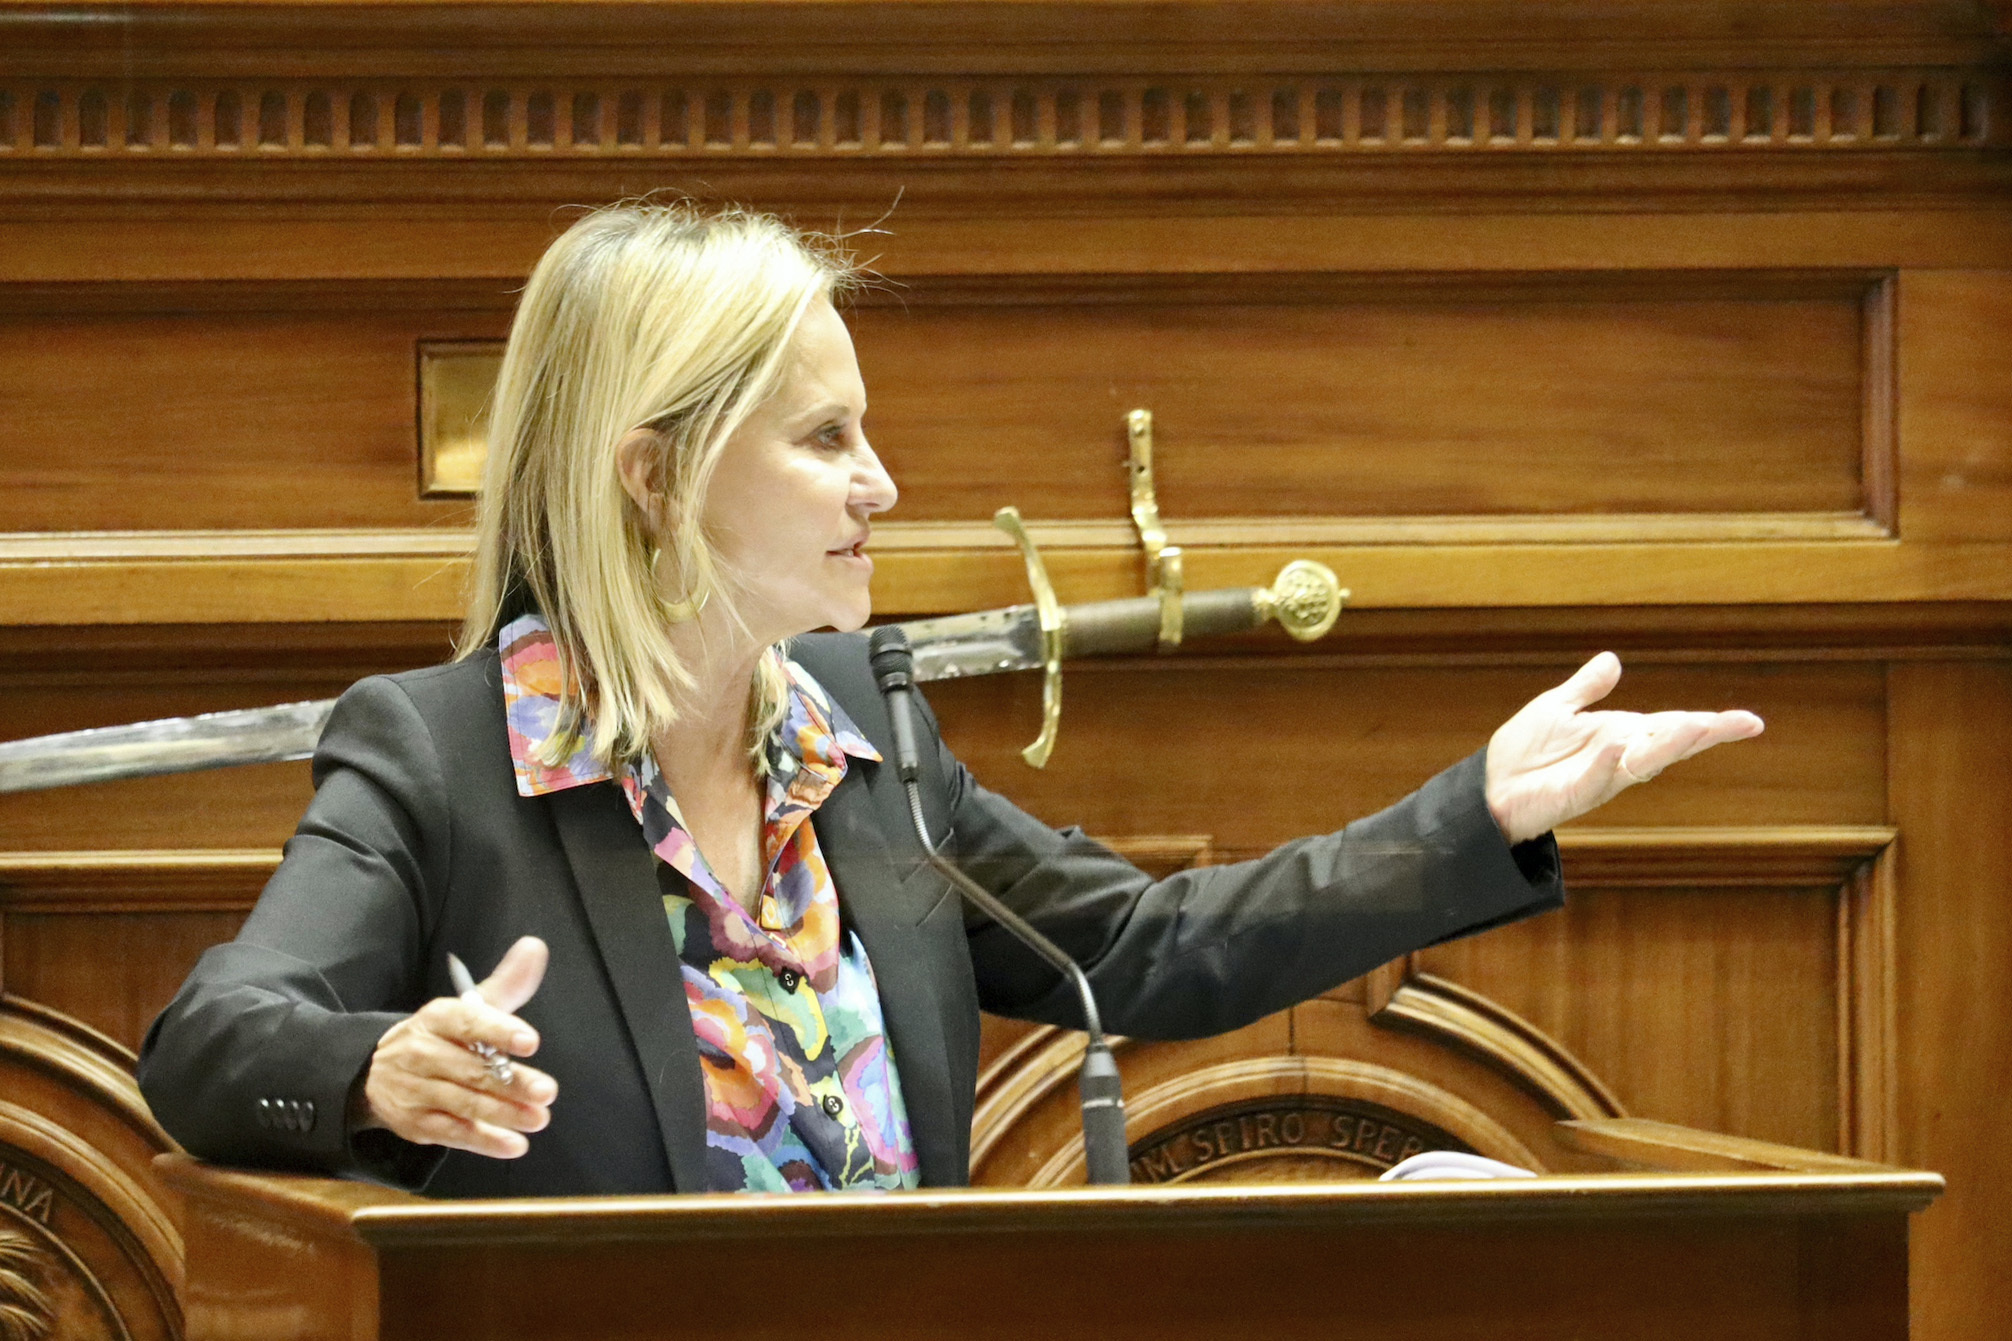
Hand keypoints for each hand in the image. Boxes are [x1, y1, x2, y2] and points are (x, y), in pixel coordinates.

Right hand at [357, 936, 557, 1158]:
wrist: (376, 1072)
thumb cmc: (442, 1037)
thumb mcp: (467, 1008)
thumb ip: (506, 984)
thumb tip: (536, 947)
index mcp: (437, 1018)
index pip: (468, 1022)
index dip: (499, 1031)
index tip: (531, 1041)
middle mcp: (421, 1052)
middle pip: (470, 1069)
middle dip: (511, 1082)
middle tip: (547, 1091)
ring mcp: (416, 1090)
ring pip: (463, 1103)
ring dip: (503, 1113)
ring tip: (539, 1117)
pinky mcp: (415, 1123)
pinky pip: (452, 1134)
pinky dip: (484, 1141)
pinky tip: (514, 1145)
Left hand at [1484, 653, 1764, 843]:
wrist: (1488, 788)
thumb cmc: (1523, 754)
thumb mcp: (1556, 709)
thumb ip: (1586, 688)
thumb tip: (1613, 660)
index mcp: (1620, 736)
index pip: (1673, 727)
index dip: (1712, 725)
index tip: (1752, 722)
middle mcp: (1618, 759)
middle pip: (1669, 745)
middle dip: (1702, 734)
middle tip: (1737, 724)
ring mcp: (1599, 778)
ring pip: (1642, 762)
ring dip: (1668, 746)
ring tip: (1696, 726)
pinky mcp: (1572, 795)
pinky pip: (1595, 778)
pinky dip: (1608, 763)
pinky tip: (1620, 746)